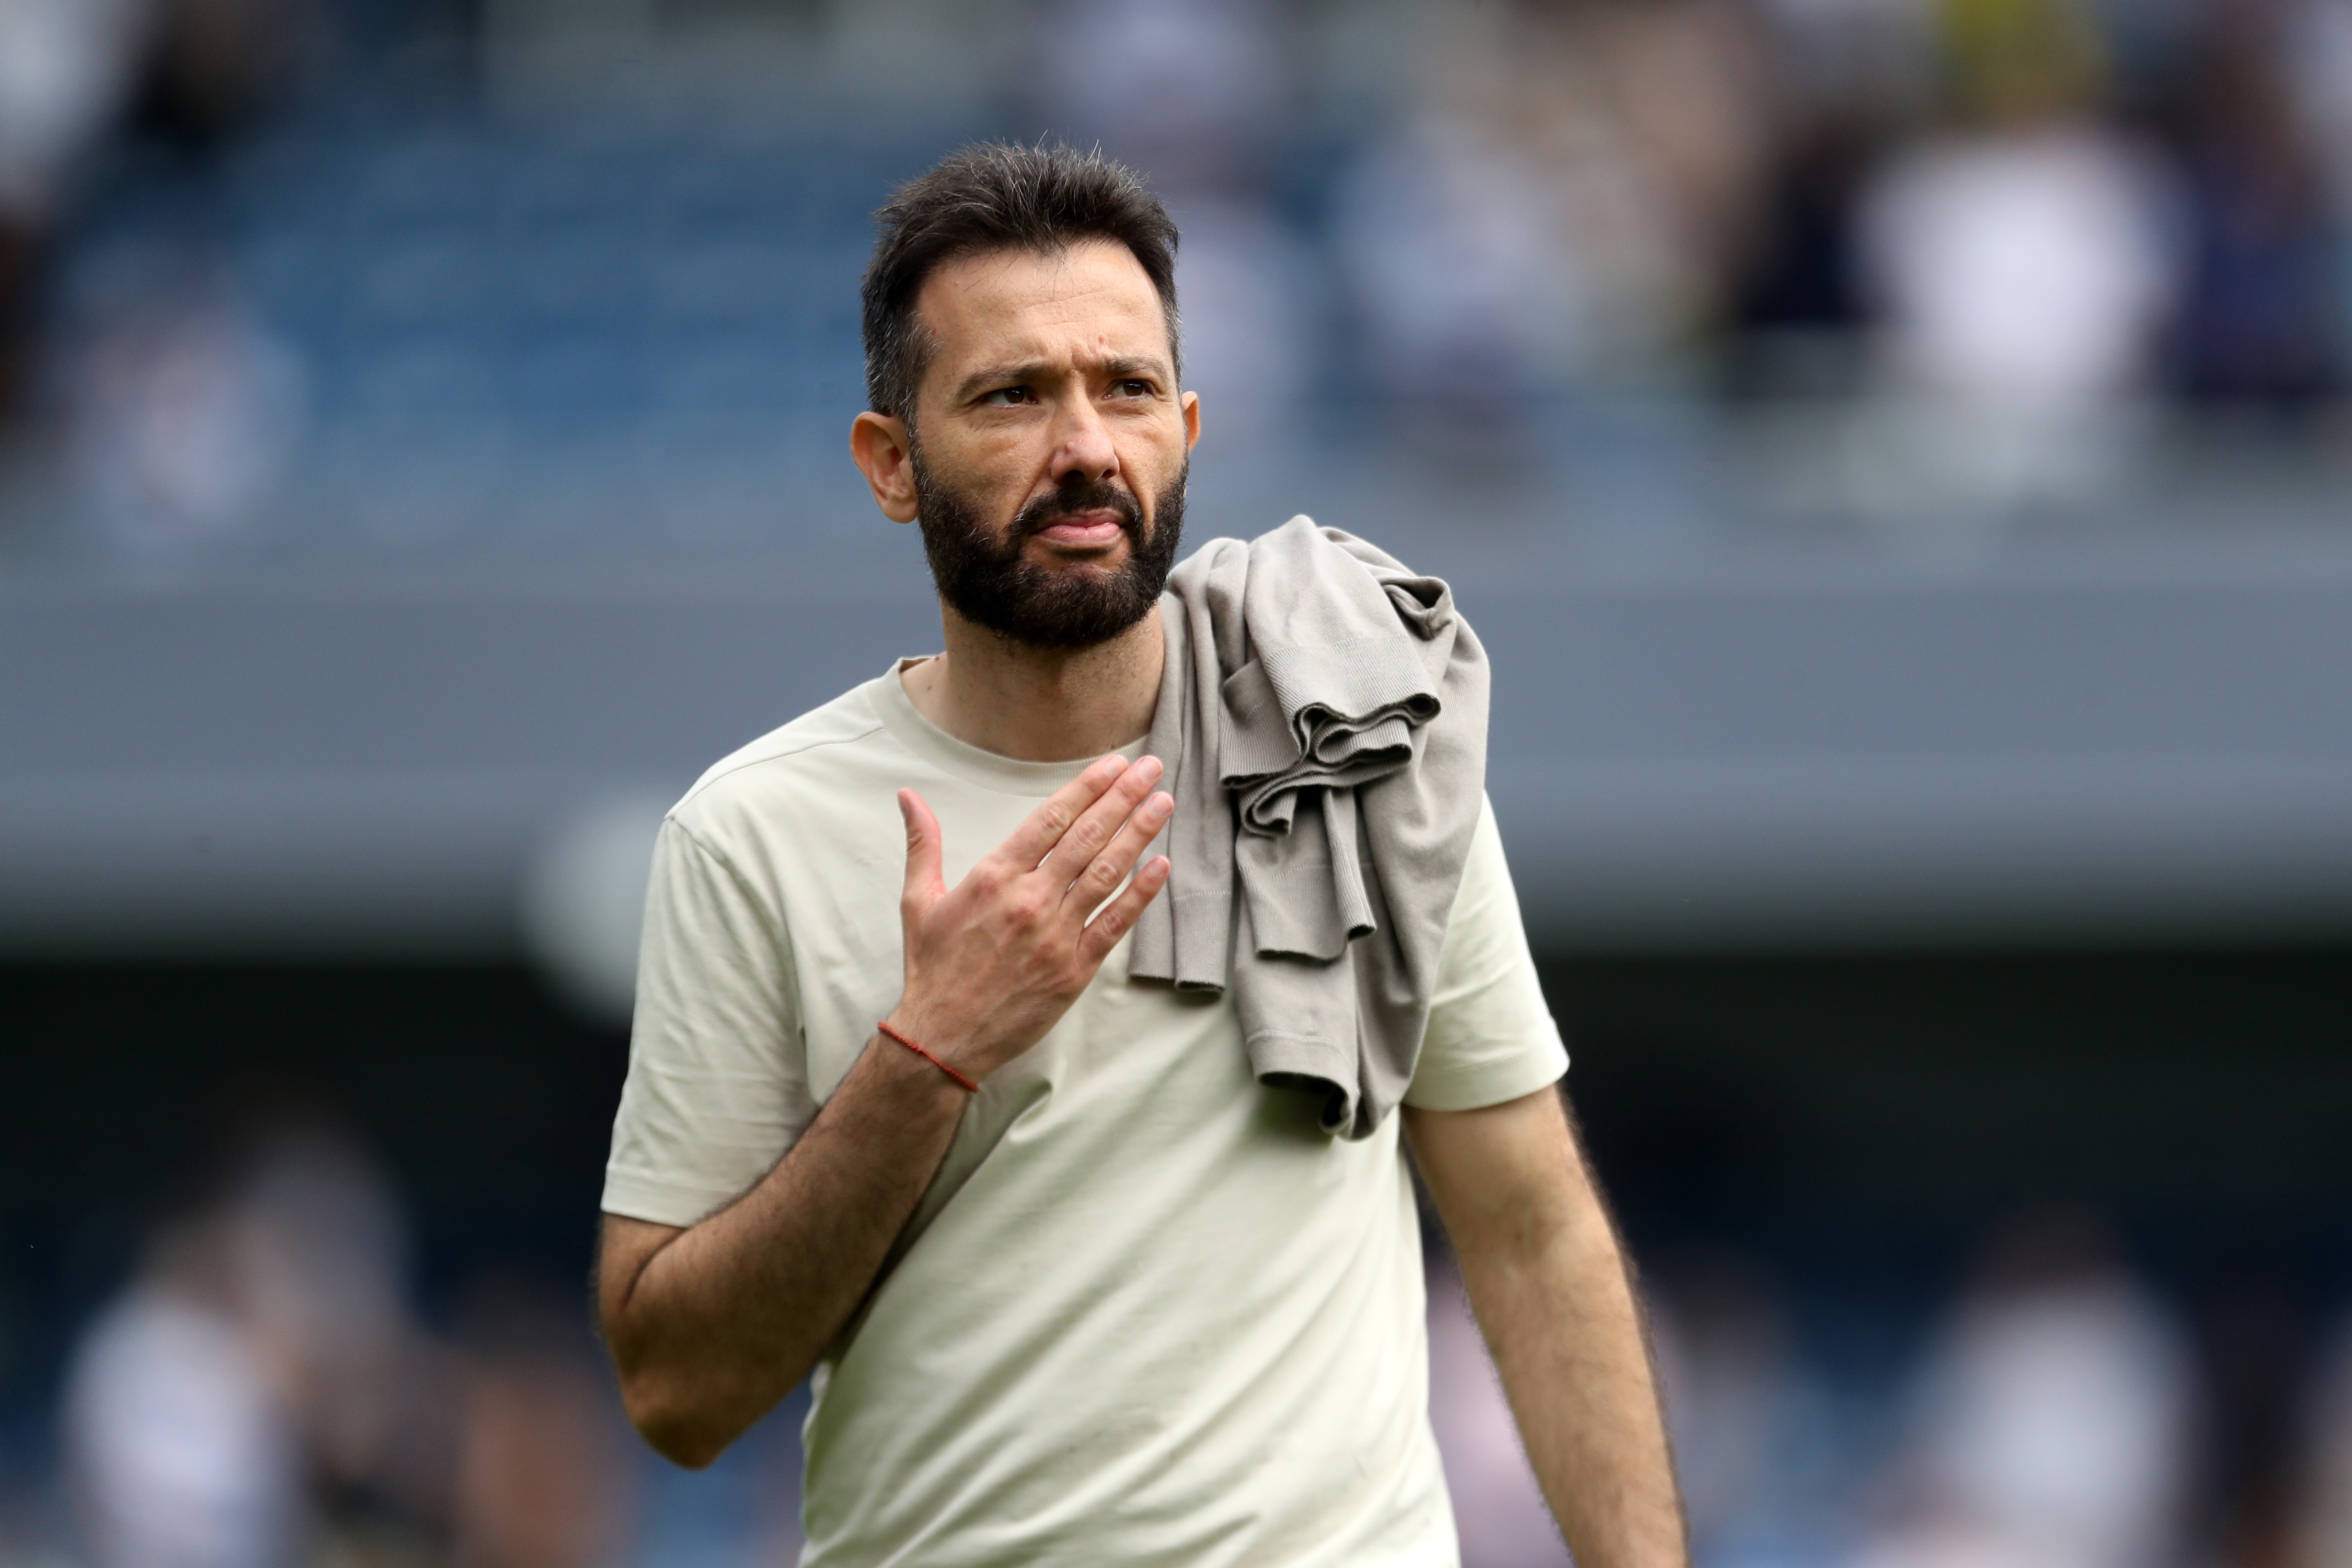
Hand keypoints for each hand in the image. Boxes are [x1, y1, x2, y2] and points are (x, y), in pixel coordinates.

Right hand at [889, 755, 1171, 1082]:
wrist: (943, 1037)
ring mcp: (1056, 935)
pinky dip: (1141, 894)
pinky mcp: (1074, 970)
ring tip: (1164, 802)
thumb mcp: (918, 899)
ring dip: (1139, 834)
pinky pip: (1115, 924)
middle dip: (1123, 797)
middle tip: (1152, 768)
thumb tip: (907, 795)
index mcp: (994, 877)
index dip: (1087, 787)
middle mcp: (1029, 900)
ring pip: (1106, 873)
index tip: (1114, 764)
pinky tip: (1162, 865)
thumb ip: (922, 843)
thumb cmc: (932, 968)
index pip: (1050, 819)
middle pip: (1086, 837)